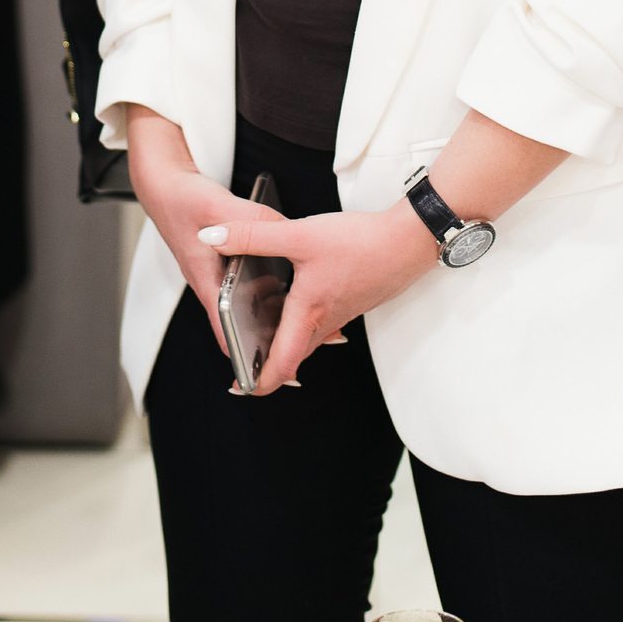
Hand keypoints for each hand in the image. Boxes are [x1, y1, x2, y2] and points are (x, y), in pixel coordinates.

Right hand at [125, 105, 287, 357]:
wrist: (165, 187)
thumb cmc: (183, 201)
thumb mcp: (217, 206)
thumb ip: (249, 222)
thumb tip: (282, 231)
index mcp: (208, 282)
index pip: (227, 331)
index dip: (248, 354)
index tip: (274, 369)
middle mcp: (214, 285)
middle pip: (244, 323)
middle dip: (272, 336)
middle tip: (309, 340)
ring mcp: (220, 276)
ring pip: (250, 304)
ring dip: (275, 311)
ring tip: (308, 314)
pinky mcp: (227, 264)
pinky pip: (251, 285)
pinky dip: (271, 288)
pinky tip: (293, 280)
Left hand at [197, 200, 437, 395]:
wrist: (411, 239)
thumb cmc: (361, 243)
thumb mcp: (300, 235)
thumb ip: (253, 236)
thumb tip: (211, 237)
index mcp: (308, 314)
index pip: (280, 366)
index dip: (257, 382)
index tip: (237, 385)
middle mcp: (325, 321)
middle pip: (292, 356)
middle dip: (266, 365)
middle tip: (242, 362)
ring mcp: (341, 312)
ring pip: (307, 338)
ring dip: (284, 341)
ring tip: (261, 331)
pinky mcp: (352, 299)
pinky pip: (322, 321)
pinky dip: (303, 321)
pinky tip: (296, 298)